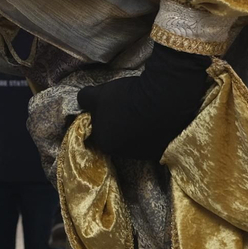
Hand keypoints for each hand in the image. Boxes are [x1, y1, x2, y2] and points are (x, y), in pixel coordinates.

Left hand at [78, 44, 211, 160]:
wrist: (165, 99)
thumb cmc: (126, 98)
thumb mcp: (99, 94)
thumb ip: (86, 98)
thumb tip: (82, 99)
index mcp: (106, 143)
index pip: (99, 132)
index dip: (102, 117)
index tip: (110, 106)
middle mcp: (124, 154)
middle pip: (118, 138)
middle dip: (120, 125)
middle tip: (127, 107)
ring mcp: (146, 154)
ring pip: (136, 140)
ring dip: (137, 129)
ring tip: (144, 110)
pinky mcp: (164, 149)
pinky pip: (154, 140)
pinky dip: (153, 130)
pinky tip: (156, 116)